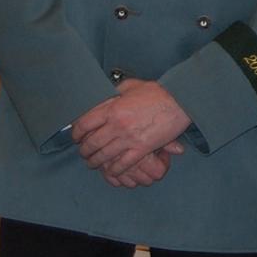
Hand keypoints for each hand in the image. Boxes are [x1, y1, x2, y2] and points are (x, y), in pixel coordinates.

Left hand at [71, 78, 192, 179]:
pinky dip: (113, 170)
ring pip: (103, 156)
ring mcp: (128, 139)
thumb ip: (116, 91)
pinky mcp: (141, 149)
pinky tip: (110, 170)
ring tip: (93, 163)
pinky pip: (121, 164)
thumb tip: (107, 93)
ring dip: (95, 162)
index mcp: (113, 108)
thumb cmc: (159, 92)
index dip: (76, 133)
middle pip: (91, 143)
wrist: (181, 102)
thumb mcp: (133, 86)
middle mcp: (117, 125)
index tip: (76, 136)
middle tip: (83, 153)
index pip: (84, 124)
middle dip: (84, 151)